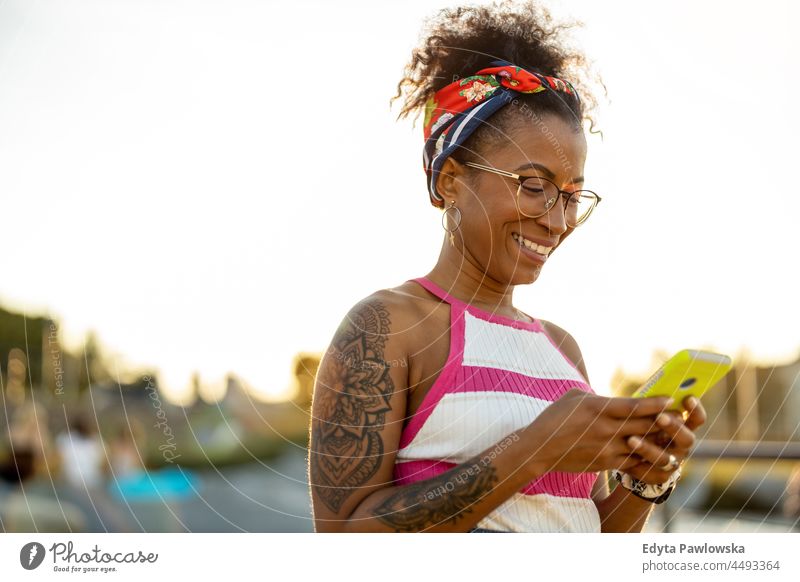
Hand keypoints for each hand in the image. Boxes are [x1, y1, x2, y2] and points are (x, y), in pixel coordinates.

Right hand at [523, 389, 674, 474]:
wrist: (540, 448)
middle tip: (680, 415)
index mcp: (597, 408)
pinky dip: (647, 457)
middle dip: (664, 420)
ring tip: (674, 435)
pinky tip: (657, 453)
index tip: (671, 399)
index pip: (634, 405)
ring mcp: (606, 448)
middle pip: (643, 425)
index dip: (656, 403)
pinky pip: (633, 461)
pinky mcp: (605, 463)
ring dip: (660, 440)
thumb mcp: (574, 397)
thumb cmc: (554, 418)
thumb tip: (615, 398)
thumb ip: (597, 397)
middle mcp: (605, 428)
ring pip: (643, 444)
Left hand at [622, 395, 706, 484]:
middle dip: (673, 427)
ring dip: (648, 449)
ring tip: (630, 439)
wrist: (634, 457)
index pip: (697, 419)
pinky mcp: (659, 477)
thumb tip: (647, 392)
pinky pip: (652, 475)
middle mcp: (681, 446)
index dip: (695, 410)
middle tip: (660, 417)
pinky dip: (638, 467)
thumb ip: (651, 406)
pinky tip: (625, 459)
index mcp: (682, 427)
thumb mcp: (646, 414)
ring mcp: (673, 463)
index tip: (688, 398)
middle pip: (687, 439)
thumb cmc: (640, 426)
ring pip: (666, 459)